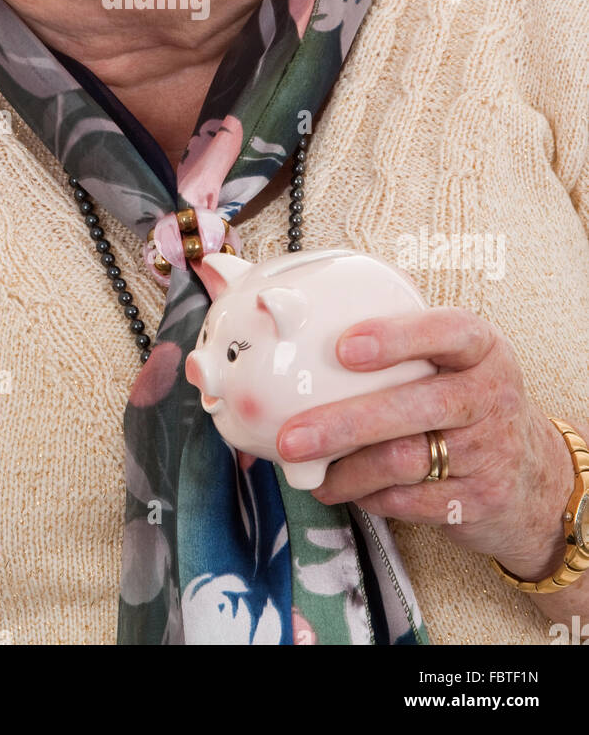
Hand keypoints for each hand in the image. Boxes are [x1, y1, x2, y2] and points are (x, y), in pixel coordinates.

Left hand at [275, 306, 574, 581]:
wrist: (534, 477)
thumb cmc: (468, 402)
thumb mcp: (456, 361)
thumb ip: (403, 345)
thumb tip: (300, 324)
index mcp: (482, 348)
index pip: (447, 332)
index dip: (396, 338)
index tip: (344, 348)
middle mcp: (491, 395)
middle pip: (415, 405)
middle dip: (345, 422)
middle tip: (292, 437)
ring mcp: (490, 451)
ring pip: (405, 460)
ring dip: (347, 470)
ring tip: (311, 472)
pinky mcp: (480, 500)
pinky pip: (411, 501)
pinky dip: (370, 496)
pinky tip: (349, 489)